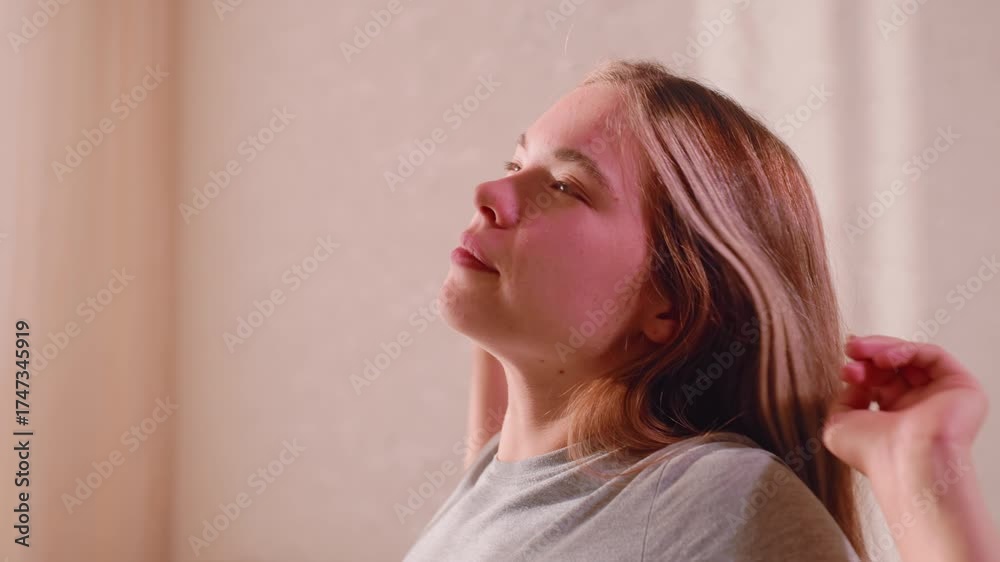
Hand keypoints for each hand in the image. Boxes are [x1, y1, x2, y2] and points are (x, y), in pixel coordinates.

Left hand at [821, 335, 988, 476]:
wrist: (905, 463)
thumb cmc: (874, 454)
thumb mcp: (839, 424)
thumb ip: (844, 398)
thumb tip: (854, 379)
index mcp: (894, 417)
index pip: (878, 381)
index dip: (859, 369)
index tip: (844, 369)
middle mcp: (919, 407)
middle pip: (893, 367)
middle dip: (867, 356)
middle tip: (851, 351)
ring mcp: (940, 396)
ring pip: (913, 357)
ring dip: (882, 348)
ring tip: (859, 350)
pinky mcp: (960, 387)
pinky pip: (933, 356)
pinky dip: (906, 349)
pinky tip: (884, 358)